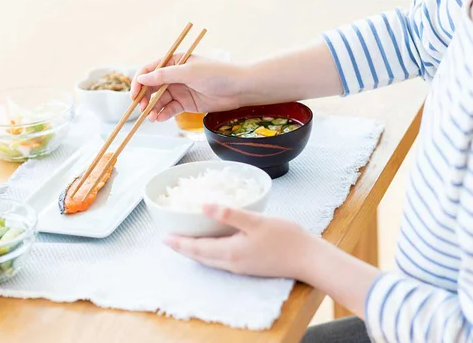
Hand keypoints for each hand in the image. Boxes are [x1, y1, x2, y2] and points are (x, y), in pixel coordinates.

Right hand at [131, 54, 244, 121]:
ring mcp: (180, 90)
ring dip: (153, 108)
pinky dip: (163, 114)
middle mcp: (174, 75)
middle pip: (152, 87)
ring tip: (151, 117)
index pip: (150, 70)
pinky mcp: (186, 103)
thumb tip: (142, 78)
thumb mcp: (189, 72)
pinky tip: (159, 119)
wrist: (239, 89)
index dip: (139, 82)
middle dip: (144, 98)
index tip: (134, 94)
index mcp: (174, 62)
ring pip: (159, 100)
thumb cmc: (217, 74)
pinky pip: (170, 109)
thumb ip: (164, 76)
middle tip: (141, 108)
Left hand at [163, 204, 316, 279]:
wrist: (308, 259)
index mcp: (230, 251)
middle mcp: (232, 263)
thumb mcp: (256, 221)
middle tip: (169, 240)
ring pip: (210, 260)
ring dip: (195, 252)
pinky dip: (209, 254)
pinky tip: (212, 246)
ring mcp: (241, 267)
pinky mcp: (250, 266)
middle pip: (200, 257)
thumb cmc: (286, 237)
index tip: (164, 237)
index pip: (197, 248)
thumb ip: (230, 214)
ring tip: (185, 243)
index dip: (179, 243)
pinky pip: (221, 261)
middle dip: (183, 249)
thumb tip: (204, 206)